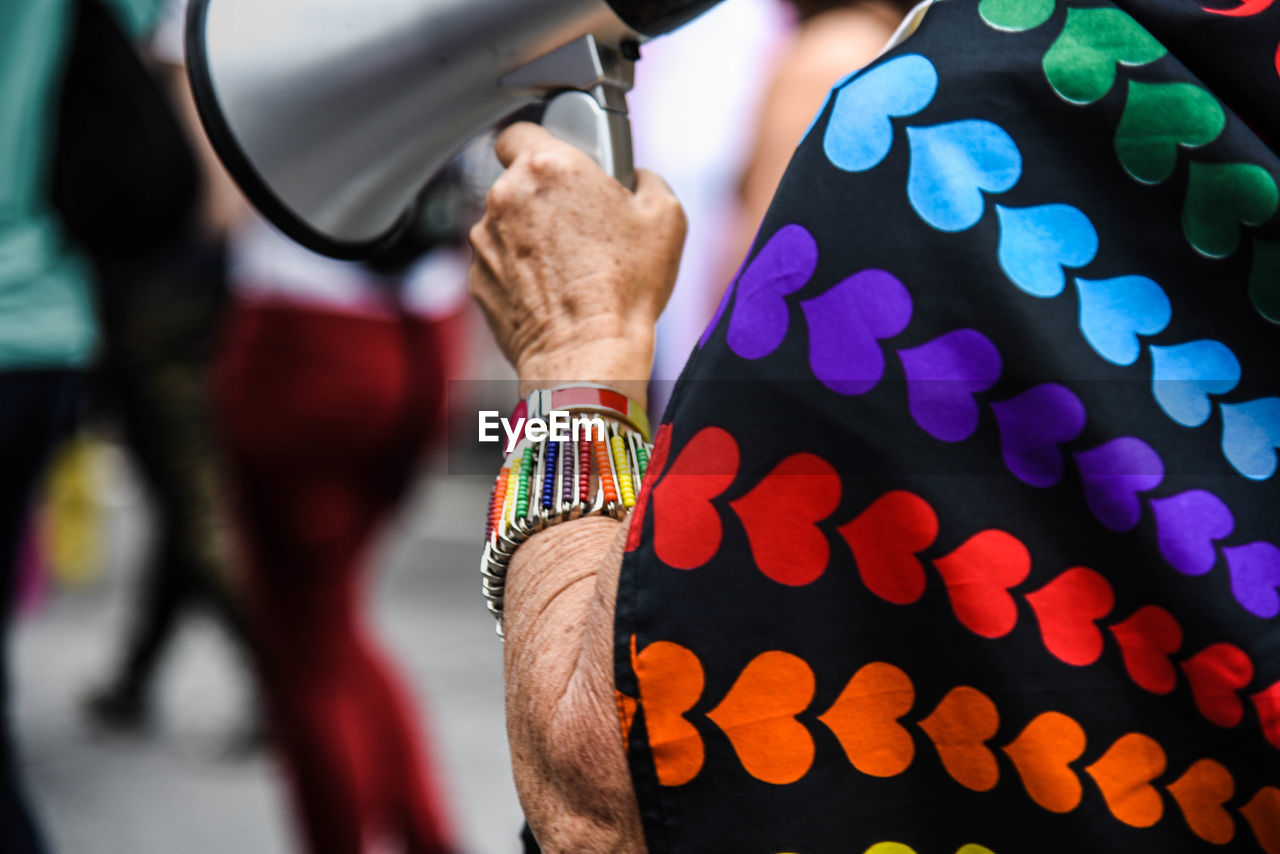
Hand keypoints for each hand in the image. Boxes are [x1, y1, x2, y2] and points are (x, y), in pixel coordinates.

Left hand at [469, 122, 686, 405]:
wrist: (586, 353)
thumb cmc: (624, 289)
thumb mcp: (666, 218)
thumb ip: (646, 179)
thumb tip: (635, 179)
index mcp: (550, 168)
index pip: (521, 130)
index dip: (541, 143)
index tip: (561, 162)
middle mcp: (507, 196)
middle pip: (517, 179)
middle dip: (544, 195)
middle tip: (582, 221)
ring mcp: (486, 239)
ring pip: (505, 222)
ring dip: (530, 234)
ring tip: (570, 263)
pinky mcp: (478, 278)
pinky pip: (498, 262)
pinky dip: (518, 270)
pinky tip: (552, 289)